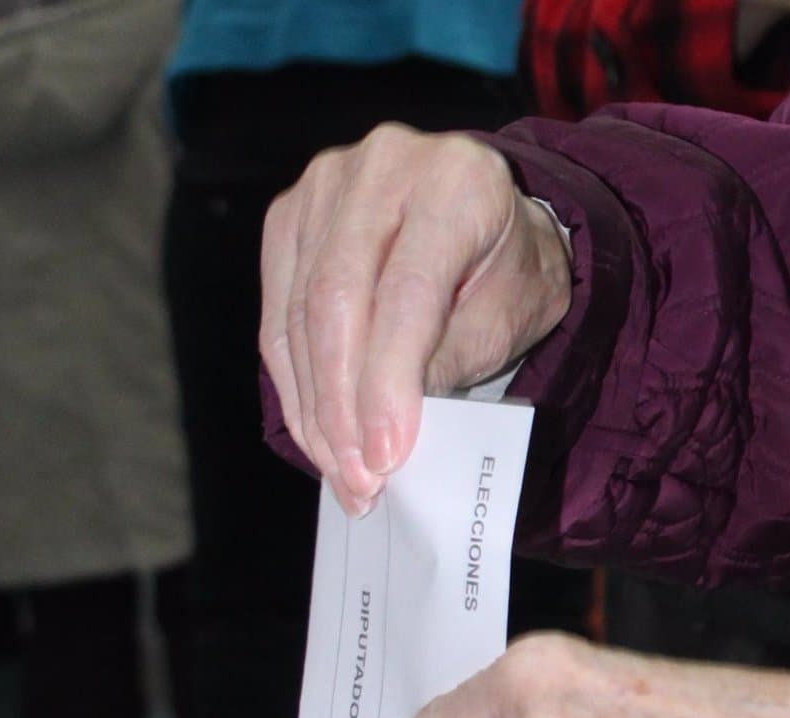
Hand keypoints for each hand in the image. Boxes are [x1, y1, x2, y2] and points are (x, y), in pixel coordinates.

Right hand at [259, 124, 572, 515]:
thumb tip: (383, 433)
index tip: (386, 457)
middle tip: (359, 481)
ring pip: (300, 314)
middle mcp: (384, 164)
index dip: (388, 382)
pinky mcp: (291, 217)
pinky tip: (318, 436)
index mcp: (458, 181)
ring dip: (316, 408)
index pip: (406, 293)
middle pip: (337, 300)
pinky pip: (280, 314)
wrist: (488, 219)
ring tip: (342, 474)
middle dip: (343, 406)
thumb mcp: (509, 318)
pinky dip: (296, 385)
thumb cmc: (507, 272)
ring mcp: (327, 185)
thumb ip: (449, 361)